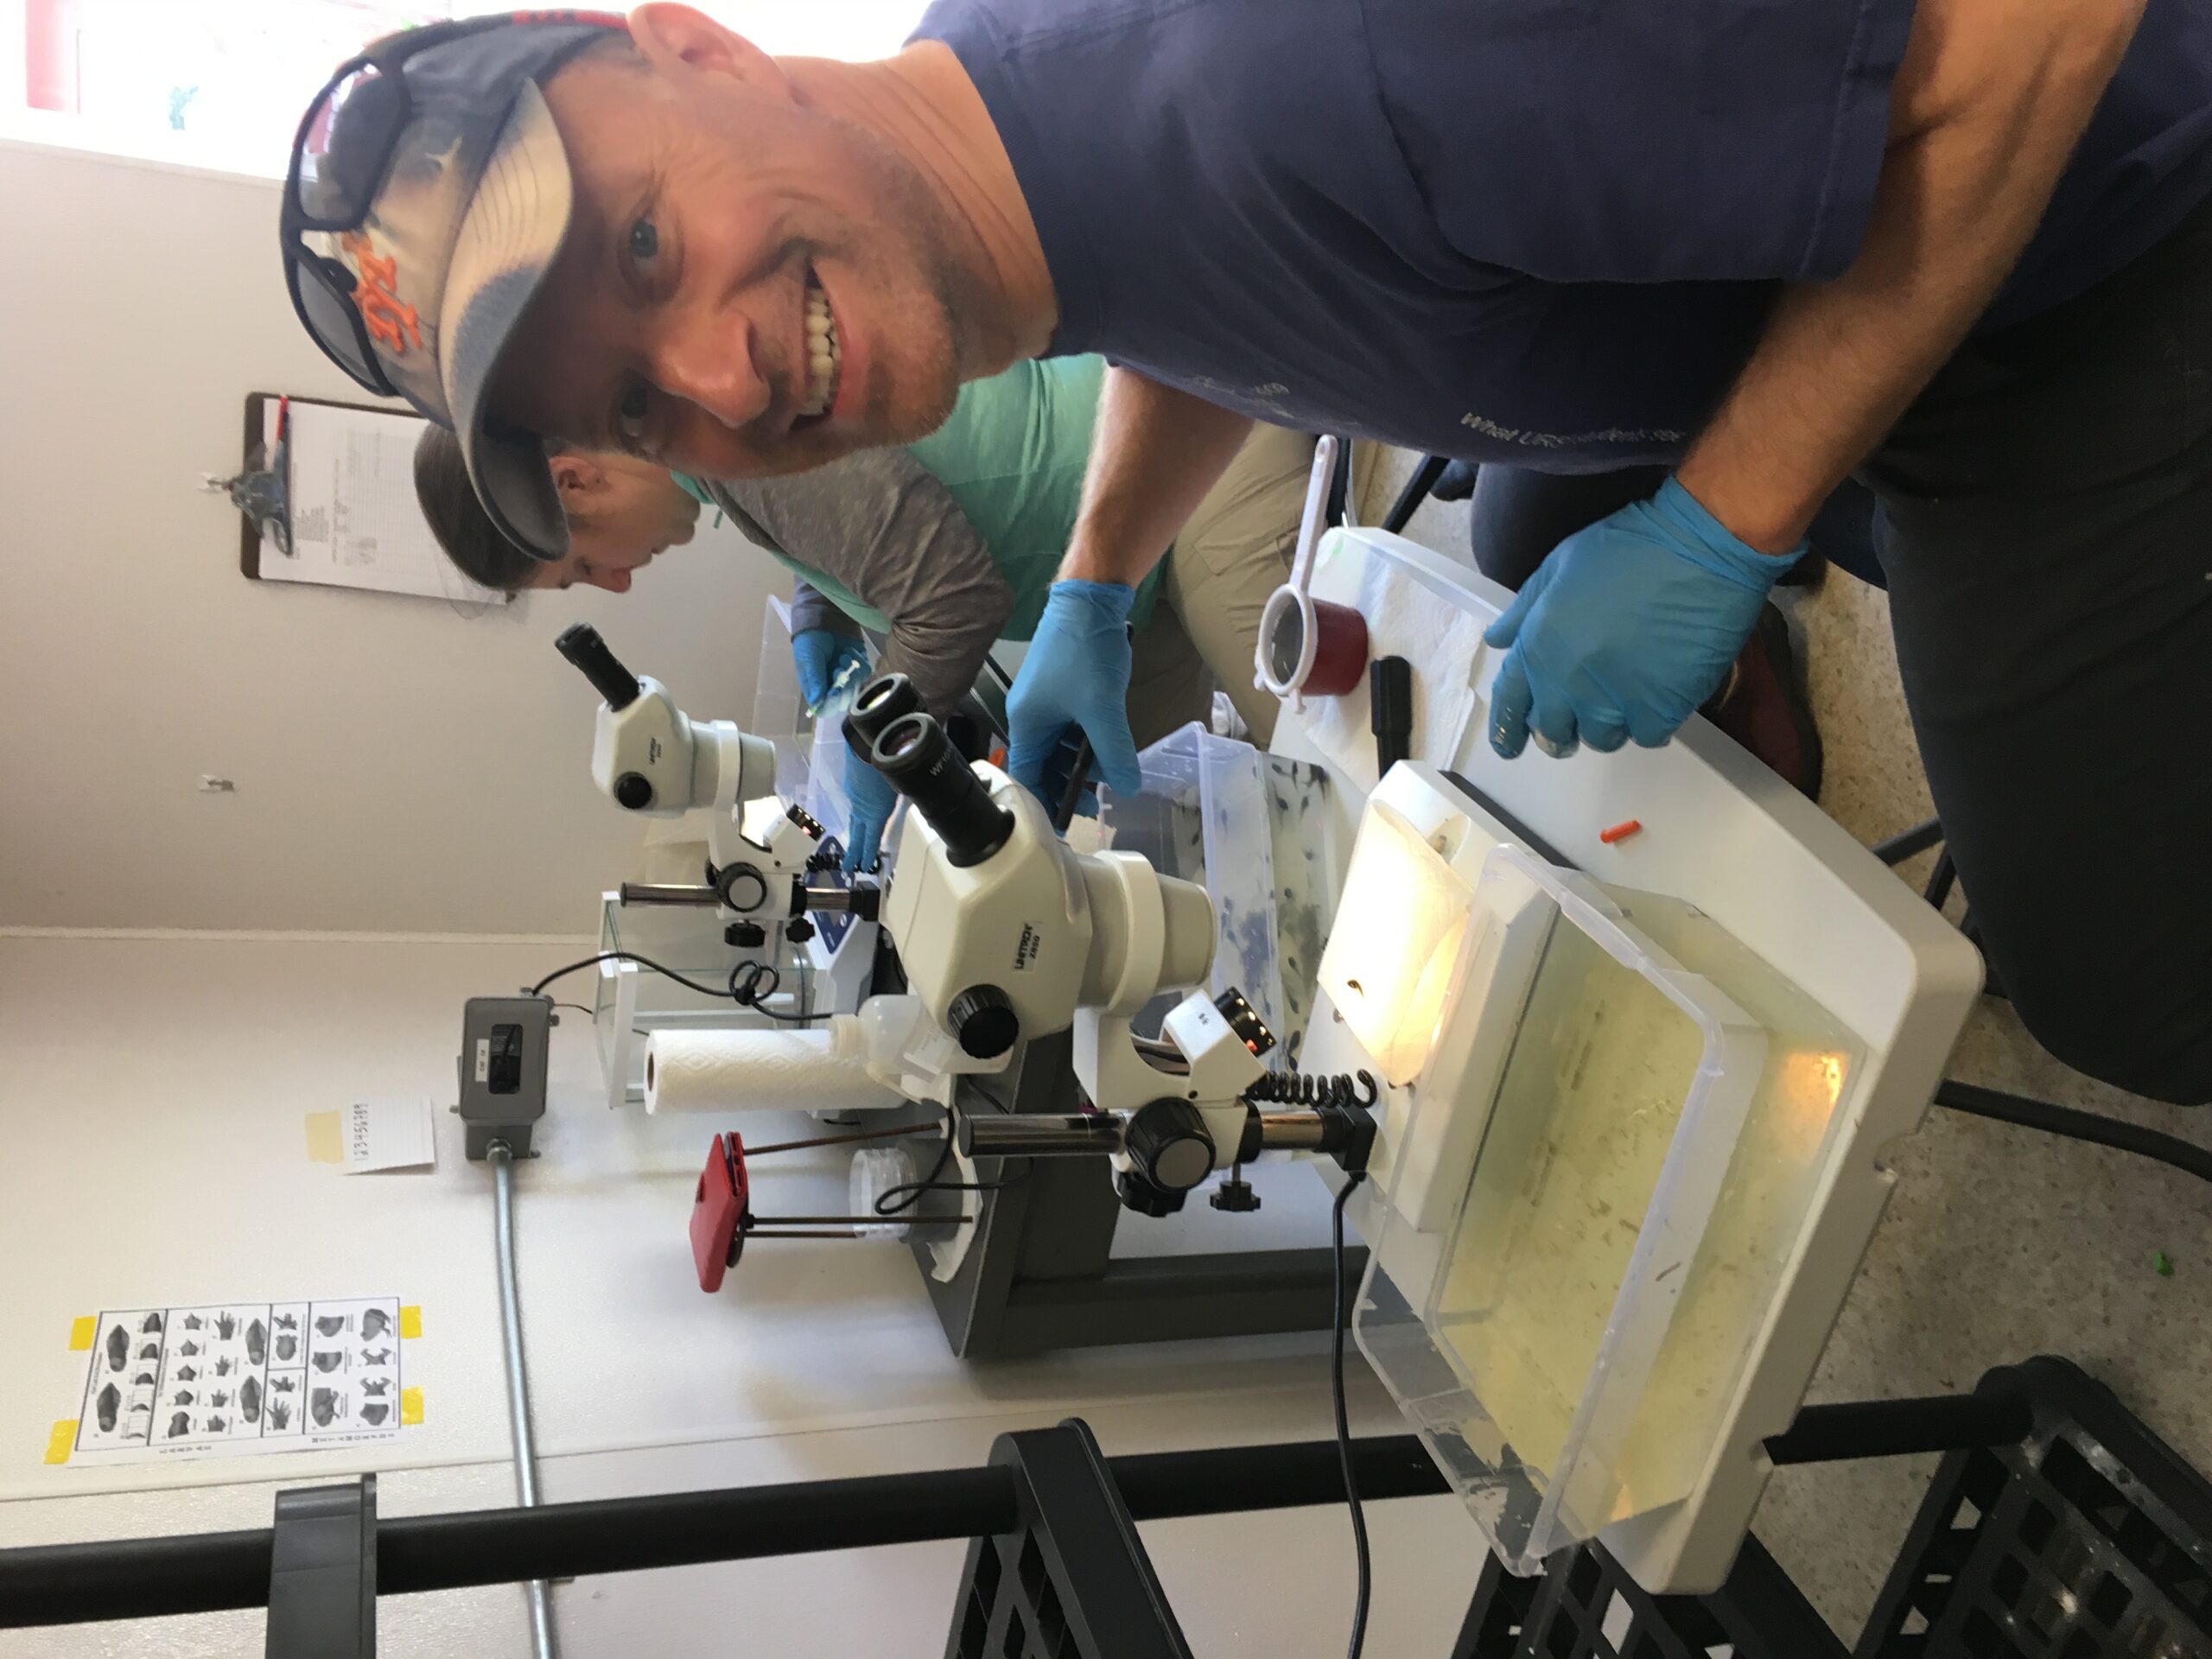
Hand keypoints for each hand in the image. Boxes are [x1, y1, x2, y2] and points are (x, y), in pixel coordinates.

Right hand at [791, 630, 869, 711]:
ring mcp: (848, 678)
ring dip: (851, 672)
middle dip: (845, 686)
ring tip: (841, 655)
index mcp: (816, 689)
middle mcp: (833, 688)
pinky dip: (859, 661)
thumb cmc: (809, 640)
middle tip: (838, 667)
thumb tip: (816, 704)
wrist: (824, 618)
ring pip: (857, 687)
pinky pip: (866, 673)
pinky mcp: (860, 667)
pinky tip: (849, 651)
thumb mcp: (808, 659)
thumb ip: (814, 680)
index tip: (835, 690)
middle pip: (844, 701)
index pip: (826, 709)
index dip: (831, 704)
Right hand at [840, 747, 897, 872]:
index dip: (867, 854)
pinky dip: (855, 815)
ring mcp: (853, 799)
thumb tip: (920, 802)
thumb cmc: (887, 767)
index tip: (863, 867)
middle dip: (853, 853)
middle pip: (857, 836)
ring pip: (853, 821)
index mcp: (876, 813)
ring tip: (851, 848)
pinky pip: (853, 806)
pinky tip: (858, 815)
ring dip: (853, 836)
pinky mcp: (850, 787)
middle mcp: (861, 810)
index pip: (871, 840)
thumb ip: (908, 799)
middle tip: (847, 868)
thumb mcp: (903, 786)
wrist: (865, 746)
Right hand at [1005, 580, 1142, 803]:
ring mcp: (1047, 700)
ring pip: (1060, 744)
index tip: (1067, 820)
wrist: (1090, 598)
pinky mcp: (1064, 686)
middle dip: (1067, 783)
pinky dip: (1086, 739)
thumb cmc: (1085, 653)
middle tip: (1094, 801)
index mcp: (1027, 723)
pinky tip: (1108, 744)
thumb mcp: (1103, 709)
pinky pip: (1071, 724)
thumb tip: (1128, 788)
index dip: (1045, 801)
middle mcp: (1031, 714)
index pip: (1027, 775)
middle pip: (1044, 762)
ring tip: (1107, 775)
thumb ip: (1115, 752)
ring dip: (1080, 762)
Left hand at [1483, 477, 1802, 757]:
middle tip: (1576, 721)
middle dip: (1560, 730)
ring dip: (1608, 723)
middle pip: (1553, 732)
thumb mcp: (1559, 566)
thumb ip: (1525, 612)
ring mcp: (1614, 701)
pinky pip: (1647, 735)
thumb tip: (1497, 641)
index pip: (1510, 704)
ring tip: (1624, 694)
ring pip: (1601, 738)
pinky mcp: (1660, 710)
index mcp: (1538, 646)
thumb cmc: (1628, 547)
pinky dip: (1651, 720)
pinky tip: (1658, 693)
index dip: (1507, 729)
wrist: (1699, 551)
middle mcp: (1568, 682)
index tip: (1508, 747)